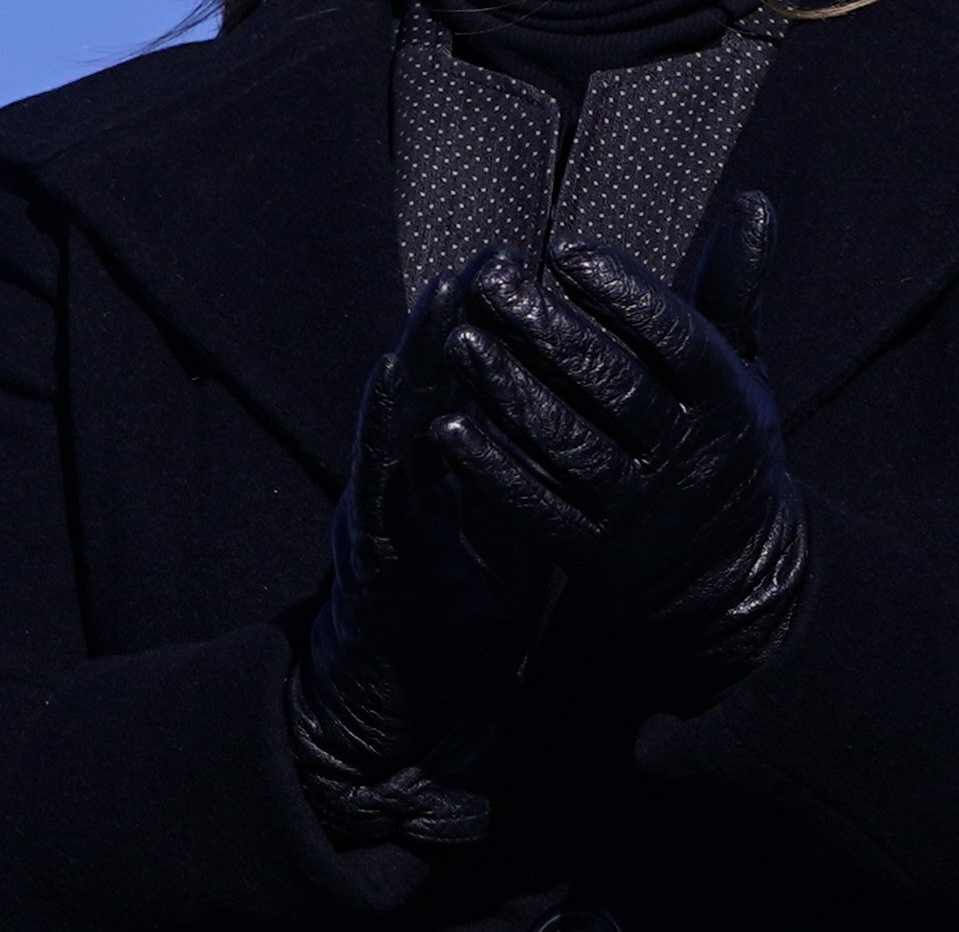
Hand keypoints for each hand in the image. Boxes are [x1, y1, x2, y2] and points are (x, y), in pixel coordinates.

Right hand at [289, 270, 555, 846]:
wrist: (407, 701)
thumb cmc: (460, 615)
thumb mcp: (507, 533)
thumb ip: (527, 476)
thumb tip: (579, 421)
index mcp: (451, 474)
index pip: (473, 390)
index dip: (498, 329)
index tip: (531, 266)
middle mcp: (412, 481)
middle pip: (433, 388)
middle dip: (457, 318)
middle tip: (491, 256)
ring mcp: (388, 513)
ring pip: (399, 422)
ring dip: (416, 358)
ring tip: (440, 299)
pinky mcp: (378, 558)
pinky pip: (383, 490)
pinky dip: (386, 437)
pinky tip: (393, 390)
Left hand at [432, 200, 807, 713]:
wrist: (735, 578)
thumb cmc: (720, 439)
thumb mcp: (740, 367)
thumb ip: (731, 286)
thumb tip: (754, 201)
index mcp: (726, 402)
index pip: (678, 341)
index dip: (625, 293)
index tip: (565, 248)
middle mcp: (687, 457)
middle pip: (616, 389)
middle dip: (550, 334)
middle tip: (489, 280)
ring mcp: (640, 511)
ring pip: (572, 449)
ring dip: (511, 396)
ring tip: (458, 343)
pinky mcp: (596, 557)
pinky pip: (540, 512)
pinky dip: (493, 472)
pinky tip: (446, 427)